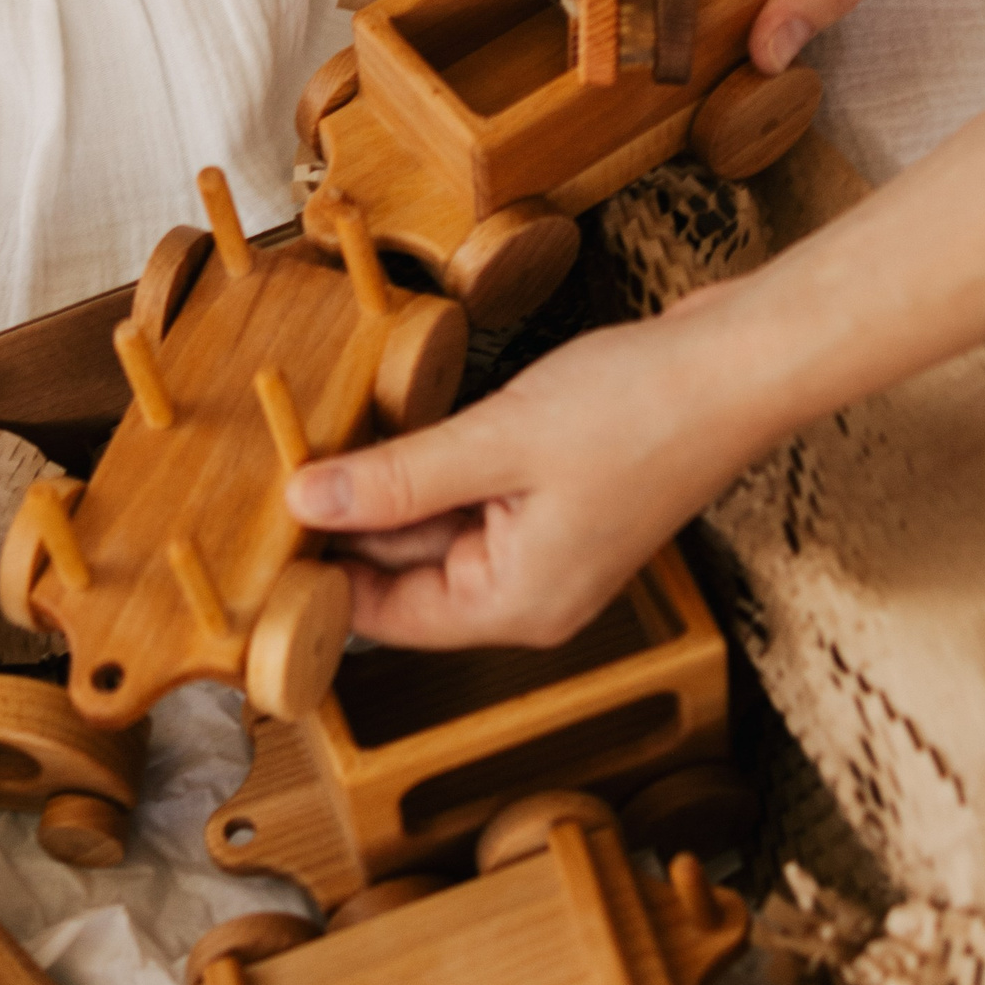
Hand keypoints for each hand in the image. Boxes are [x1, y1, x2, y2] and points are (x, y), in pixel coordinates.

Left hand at [286, 77, 984, 650]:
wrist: (738, 365)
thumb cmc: (640, 411)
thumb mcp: (496, 442)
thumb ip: (395, 479)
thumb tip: (304, 506)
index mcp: (513, 604)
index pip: (380, 618)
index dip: (312, 580)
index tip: (246, 540)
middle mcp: (527, 591)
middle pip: (402, 573)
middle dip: (340, 524)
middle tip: (264, 470)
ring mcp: (545, 546)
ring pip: (430, 527)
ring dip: (380, 486)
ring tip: (310, 437)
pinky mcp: (556, 499)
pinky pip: (466, 494)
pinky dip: (426, 464)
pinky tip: (384, 421)